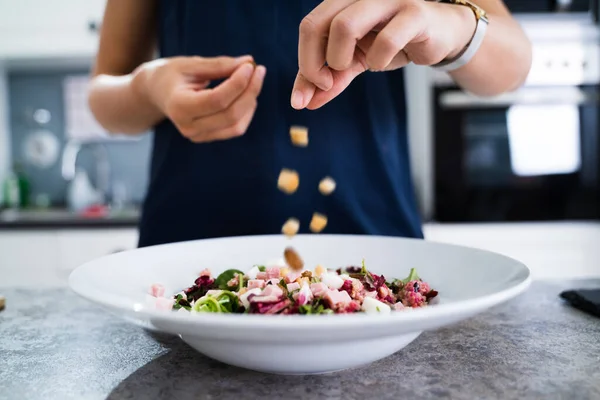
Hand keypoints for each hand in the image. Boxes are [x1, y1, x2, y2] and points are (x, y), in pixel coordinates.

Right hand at [134, 55, 265, 142]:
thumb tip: (249, 62)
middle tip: (259, 70)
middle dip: (250, 91)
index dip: (238, 83)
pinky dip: (246, 111)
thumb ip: (219, 65)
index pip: (217, 100)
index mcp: (179, 106)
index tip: (250, 66)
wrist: (156, 93)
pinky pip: (235, 129)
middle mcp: (188, 127)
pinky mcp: (208, 137)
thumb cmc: (172, 74)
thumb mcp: (191, 64)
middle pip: (230, 114)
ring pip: (237, 125)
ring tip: (253, 79)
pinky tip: (247, 94)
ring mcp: (198, 136)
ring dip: (250, 101)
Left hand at [291, 0, 475, 109]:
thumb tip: (303, 103)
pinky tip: (383, 62)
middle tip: (329, 82)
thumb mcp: (355, 62)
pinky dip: (379, 60)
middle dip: (315, 64)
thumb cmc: (392, 42)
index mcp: (341, 2)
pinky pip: (385, 40)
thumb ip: (330, 80)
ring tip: (360, 67)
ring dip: (342, 59)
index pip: (308, 26)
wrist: (439, 36)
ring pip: (345, 26)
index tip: (313, 88)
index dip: (305, 61)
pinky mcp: (414, 13)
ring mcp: (386, 1)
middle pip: (317, 24)